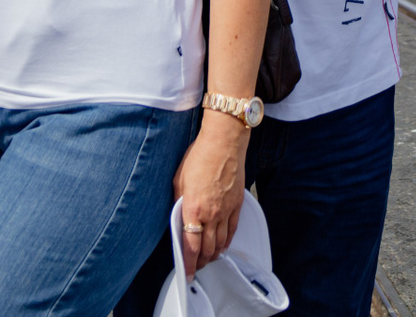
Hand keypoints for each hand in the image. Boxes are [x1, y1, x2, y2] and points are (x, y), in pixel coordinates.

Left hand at [172, 114, 247, 275]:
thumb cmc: (199, 156)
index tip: (186, 273)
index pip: (191, 246)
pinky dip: (226, 243)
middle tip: (195, 268)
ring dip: (213, 255)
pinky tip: (222, 246)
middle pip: (207, 249)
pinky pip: (232, 231)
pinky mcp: (237, 205)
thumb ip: (179, 203)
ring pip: (220, 243)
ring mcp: (226, 210)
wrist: (224, 142)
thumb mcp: (179, 180)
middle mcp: (211, 214)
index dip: (188, 264)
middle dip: (200, 263)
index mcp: (193, 208)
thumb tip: (178, 217)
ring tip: (206, 260)